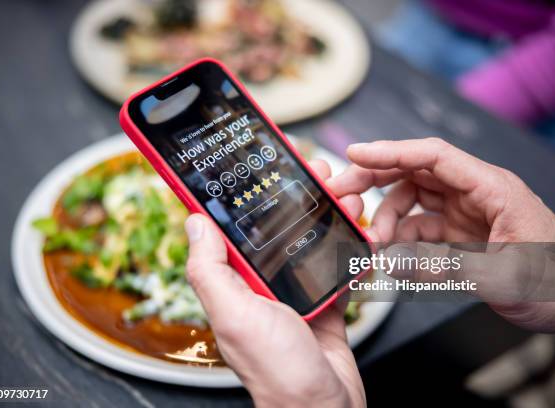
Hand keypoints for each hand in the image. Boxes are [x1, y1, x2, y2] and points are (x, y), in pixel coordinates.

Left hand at [184, 160, 365, 407]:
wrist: (324, 407)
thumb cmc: (277, 370)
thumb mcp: (235, 314)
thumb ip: (211, 269)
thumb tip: (194, 221)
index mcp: (235, 280)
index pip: (232, 225)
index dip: (240, 191)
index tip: (252, 160)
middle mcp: (262, 281)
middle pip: (277, 224)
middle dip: (296, 193)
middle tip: (315, 171)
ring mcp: (294, 289)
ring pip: (310, 237)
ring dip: (328, 213)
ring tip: (345, 196)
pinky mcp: (323, 298)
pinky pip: (335, 261)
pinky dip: (349, 243)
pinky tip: (360, 229)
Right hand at [327, 138, 554, 336]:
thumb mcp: (501, 278)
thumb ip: (443, 267)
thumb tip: (392, 263)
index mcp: (490, 188)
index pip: (432, 156)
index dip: (390, 152)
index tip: (354, 154)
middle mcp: (475, 193)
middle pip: (415, 173)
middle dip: (375, 180)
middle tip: (342, 194)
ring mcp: (467, 213)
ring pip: (413, 201)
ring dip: (387, 219)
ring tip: (373, 245)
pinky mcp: (462, 234)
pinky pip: (422, 229)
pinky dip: (402, 241)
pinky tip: (393, 258)